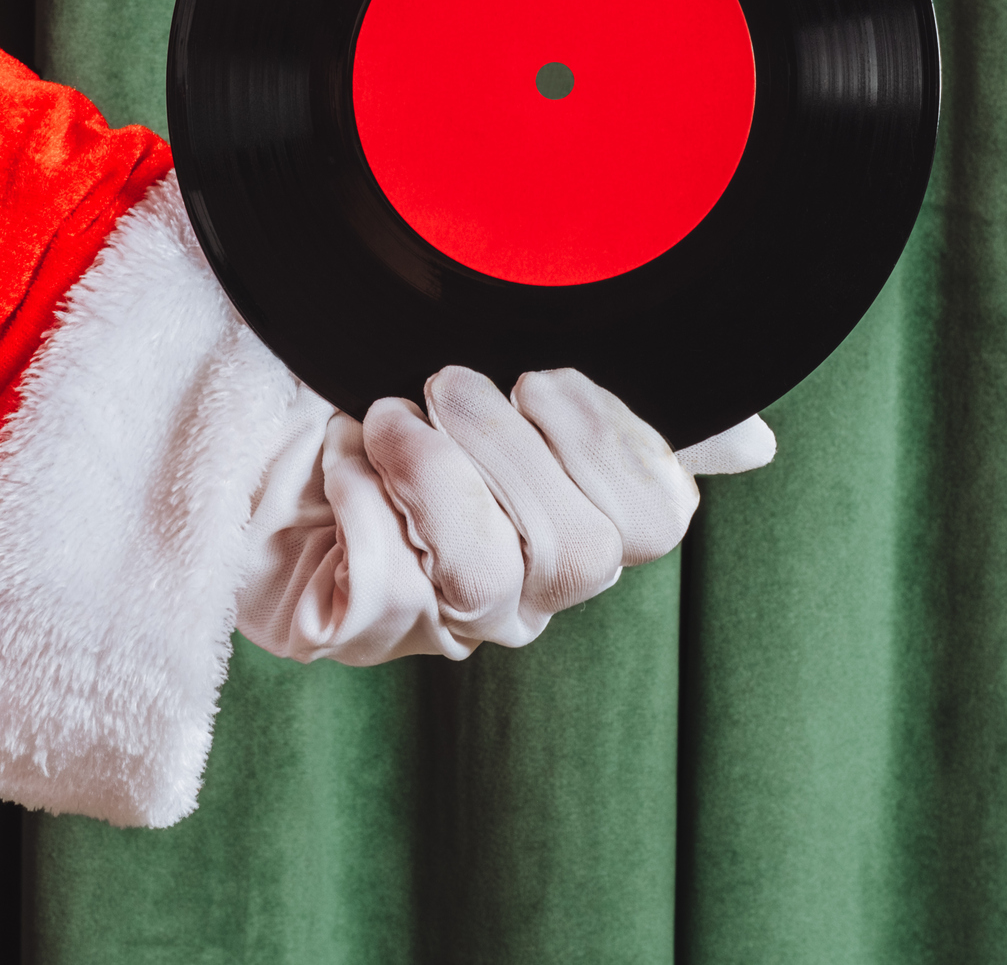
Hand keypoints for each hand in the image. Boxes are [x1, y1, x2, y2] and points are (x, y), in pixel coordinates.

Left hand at [232, 366, 773, 665]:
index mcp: (570, 525)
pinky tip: (337, 459)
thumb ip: (618, 418)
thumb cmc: (390, 399)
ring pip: (489, 579)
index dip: (608, 443)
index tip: (543, 377)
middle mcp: (520, 588)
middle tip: (445, 382)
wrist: (253, 425)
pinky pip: (385, 591)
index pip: (654, 523)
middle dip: (508, 447)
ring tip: (383, 417)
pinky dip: (358, 501)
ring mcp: (437, 618)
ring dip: (434, 473)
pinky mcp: (353, 630)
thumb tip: (753, 445)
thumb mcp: (507, 385)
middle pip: (578, 551)